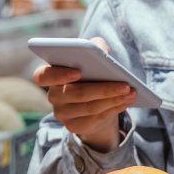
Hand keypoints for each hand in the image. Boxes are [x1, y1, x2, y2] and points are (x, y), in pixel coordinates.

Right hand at [33, 37, 135, 152]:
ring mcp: (62, 113)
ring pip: (90, 107)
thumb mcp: (92, 59)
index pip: (42, 76)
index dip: (58, 75)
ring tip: (131, 92)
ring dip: (113, 99)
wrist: (94, 102)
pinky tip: (126, 101)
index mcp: (50, 75)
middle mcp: (53, 95)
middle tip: (125, 85)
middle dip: (103, 89)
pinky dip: (114, 108)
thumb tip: (100, 48)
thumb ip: (94, 47)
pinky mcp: (74, 126)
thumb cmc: (91, 75)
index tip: (78, 72)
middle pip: (76, 94)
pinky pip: (96, 118)